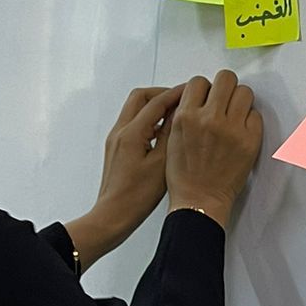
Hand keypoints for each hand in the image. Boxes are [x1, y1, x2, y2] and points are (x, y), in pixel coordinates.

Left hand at [66, 85, 183, 270]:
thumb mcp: (162, 163)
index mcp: (132, 134)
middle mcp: (120, 132)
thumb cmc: (136, 197)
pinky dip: (149, 119)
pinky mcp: (117, 148)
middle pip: (140, 97)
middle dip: (162, 94)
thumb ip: (172, 134)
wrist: (113, 215)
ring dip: (155, 106)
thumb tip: (180, 114)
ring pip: (135, 109)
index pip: (157, 101)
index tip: (193, 90)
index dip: (177, 93)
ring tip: (175, 113)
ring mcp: (116, 140)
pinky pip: (133, 122)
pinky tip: (163, 132)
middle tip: (181, 99)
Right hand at [165, 70, 262, 229]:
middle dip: (225, 87)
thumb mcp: (173, 137)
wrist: (199, 200)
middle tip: (225, 100)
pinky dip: (250, 120)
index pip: (199, 81)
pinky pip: (256, 114)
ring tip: (234, 114)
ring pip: (245, 92)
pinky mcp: (250, 140)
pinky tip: (241, 131)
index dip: (204, 89)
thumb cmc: (184, 174)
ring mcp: (232, 128)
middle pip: (226, 79)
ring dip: (240, 100)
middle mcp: (209, 118)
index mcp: (186, 117)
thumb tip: (199, 95)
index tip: (207, 97)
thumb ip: (184, 113)